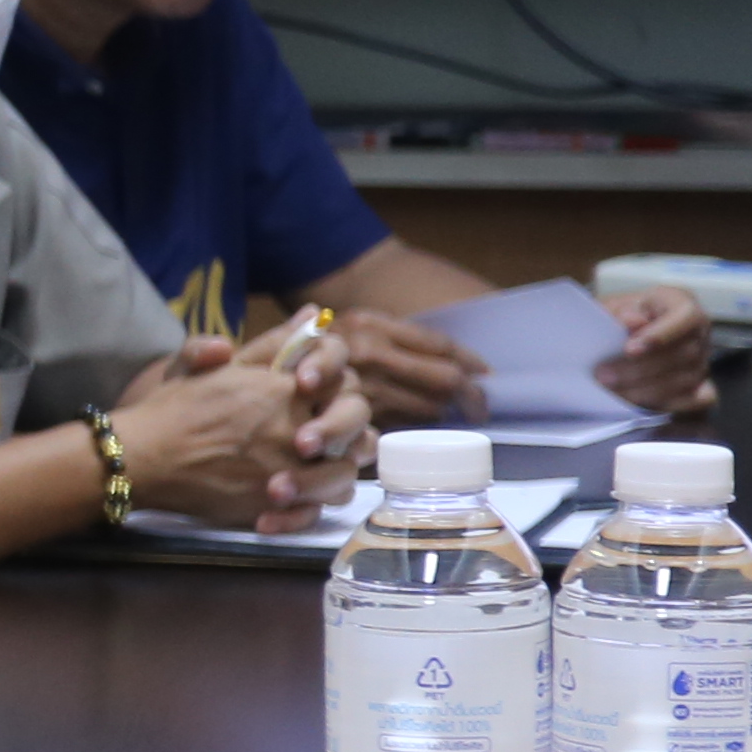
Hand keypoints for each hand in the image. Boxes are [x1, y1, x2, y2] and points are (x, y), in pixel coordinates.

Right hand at [110, 334, 369, 527]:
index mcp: (284, 389)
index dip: (337, 388)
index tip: (314, 394)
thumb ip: (269, 342)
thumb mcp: (216, 365)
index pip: (343, 381)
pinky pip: (315, 510)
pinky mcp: (275, 505)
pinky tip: (283, 503)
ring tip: (305, 472)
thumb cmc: (172, 410)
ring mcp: (289, 469)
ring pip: (343, 474)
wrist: (140, 459)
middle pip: (353, 429)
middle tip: (313, 438)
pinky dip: (306, 509)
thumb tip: (312, 315)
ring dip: (331, 474)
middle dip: (342, 431)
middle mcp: (296, 428)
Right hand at [330, 306, 476, 422]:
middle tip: (480, 405)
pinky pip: (407, 426)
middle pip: (444, 377)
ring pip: (430, 406)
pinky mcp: (356, 419)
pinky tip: (419, 422)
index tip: (485, 374)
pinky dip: (419, 425)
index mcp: (370, 325)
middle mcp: (367, 354)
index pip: (439, 344)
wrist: (265, 380)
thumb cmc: (321, 352)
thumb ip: (397, 337)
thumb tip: (459, 364)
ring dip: (445, 411)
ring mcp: (361, 389)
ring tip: (447, 412)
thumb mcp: (352, 329)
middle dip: (471, 394)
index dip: (471, 361)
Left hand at [599, 283, 719, 416]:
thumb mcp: (611, 307)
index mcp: (680, 303)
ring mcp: (704, 360)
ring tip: (610, 390)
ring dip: (645, 389)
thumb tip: (632, 321)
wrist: (620, 336)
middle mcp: (700, 331)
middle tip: (603, 375)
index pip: (686, 316)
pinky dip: (671, 404)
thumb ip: (619, 312)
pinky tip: (640, 404)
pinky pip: (698, 400)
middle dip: (640, 368)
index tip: (629, 349)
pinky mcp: (703, 385)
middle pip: (683, 353)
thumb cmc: (617, 317)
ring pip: (685, 379)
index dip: (661, 335)